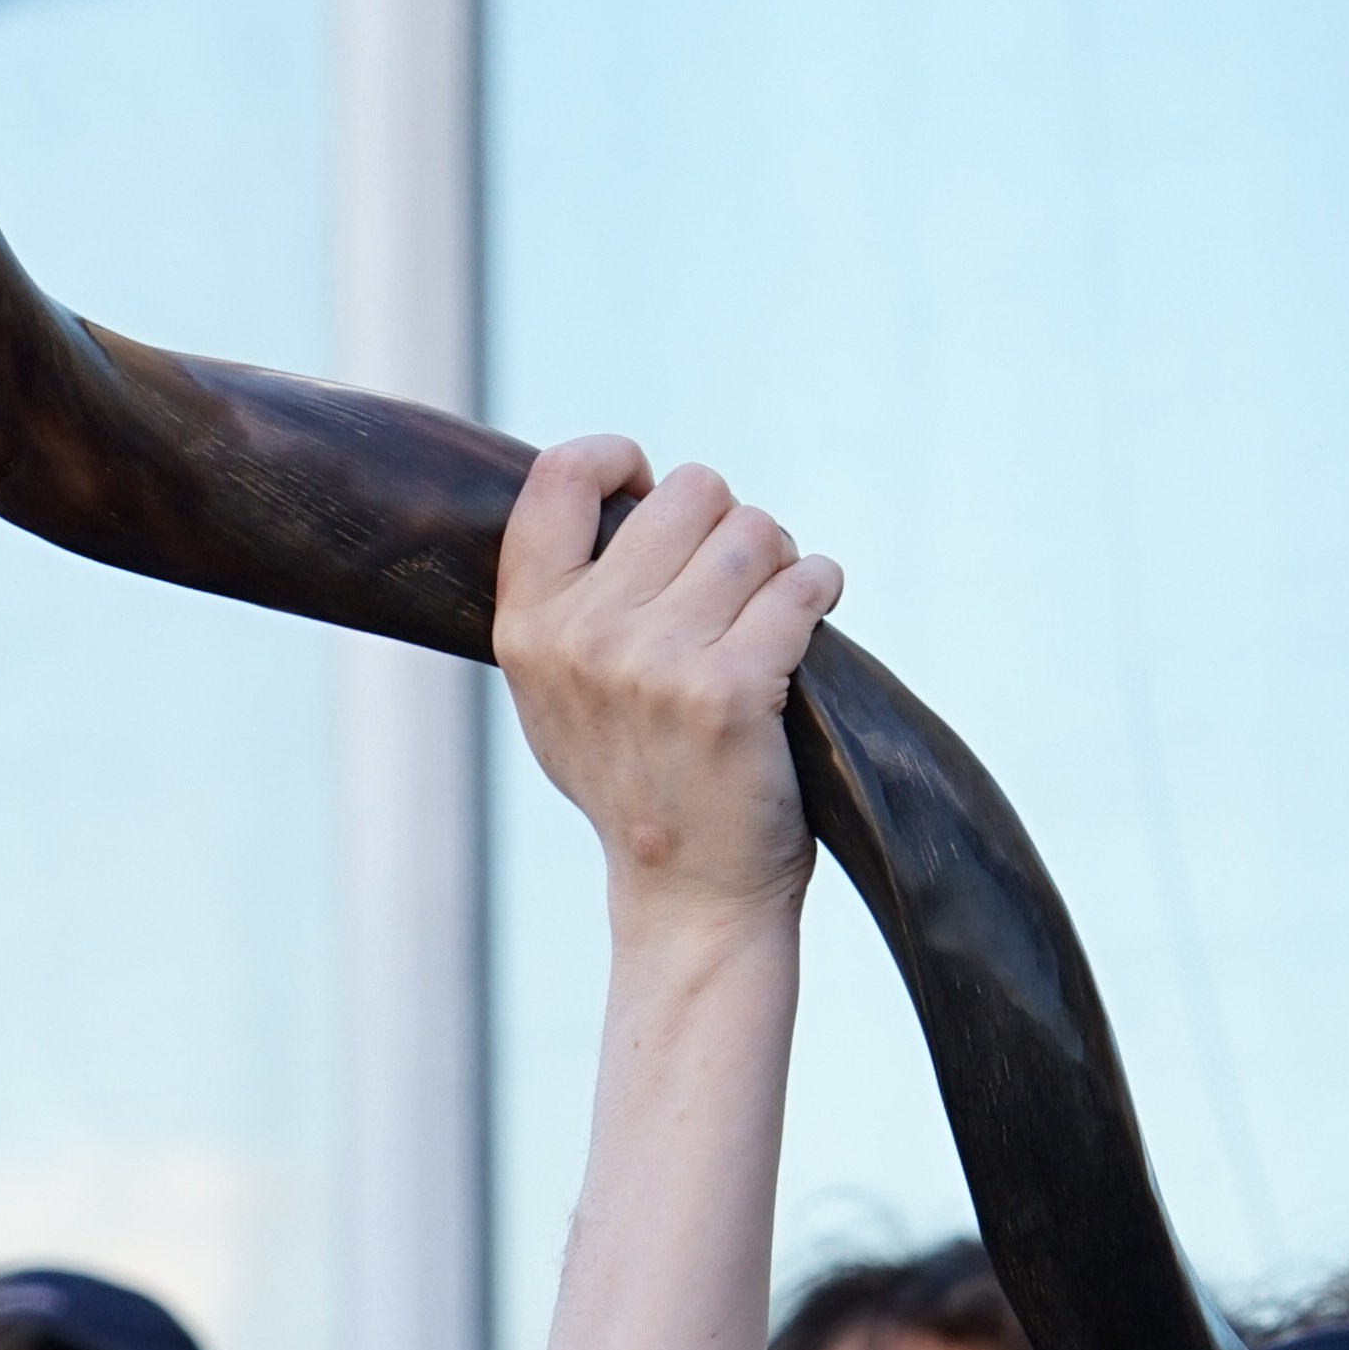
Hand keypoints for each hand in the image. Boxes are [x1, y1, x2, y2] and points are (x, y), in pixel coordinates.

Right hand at [493, 439, 841, 930]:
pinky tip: (812, 617)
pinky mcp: (729, 691)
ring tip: (773, 607)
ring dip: (781, 560)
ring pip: (755, 531)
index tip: (653, 492)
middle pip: (687, 490)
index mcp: (528, 626)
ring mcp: (654, 664)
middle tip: (736, 581)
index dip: (619, 459)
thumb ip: (569, 596)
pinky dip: (820, 589)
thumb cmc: (636, 776)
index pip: (562, 475)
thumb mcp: (558, 691)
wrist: (688, 890)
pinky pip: (803, 584)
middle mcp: (583, 637)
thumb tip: (625, 485)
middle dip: (727, 524)